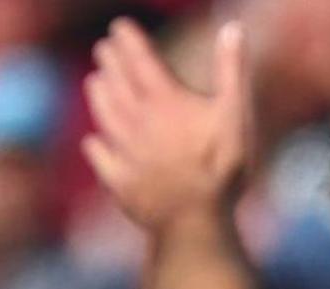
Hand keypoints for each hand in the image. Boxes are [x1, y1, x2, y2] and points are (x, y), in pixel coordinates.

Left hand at [80, 18, 253, 235]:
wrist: (196, 222)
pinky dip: (96, 146)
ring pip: (104, 115)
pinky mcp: (120, 181)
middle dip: (109, 61)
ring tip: (94, 81)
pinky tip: (94, 142)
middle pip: (117, 83)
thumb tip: (232, 28)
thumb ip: (232, 70)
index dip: (128, 40)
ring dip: (98, 94)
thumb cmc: (222, 168)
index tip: (119, 26)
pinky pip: (101, 157)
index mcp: (165, 101)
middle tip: (105, 48)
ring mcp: (125, 152)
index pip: (140, 60)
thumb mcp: (236, 115)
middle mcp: (138, 121)